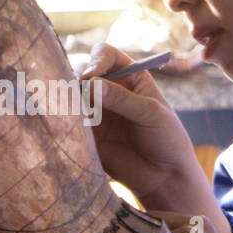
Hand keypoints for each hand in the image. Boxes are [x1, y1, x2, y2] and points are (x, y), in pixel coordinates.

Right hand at [79, 43, 231, 232]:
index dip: (96, 60)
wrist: (164, 178)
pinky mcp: (86, 133)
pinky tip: (70, 126)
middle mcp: (109, 90)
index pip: (105, 55)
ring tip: (73, 112)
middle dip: (77, 80)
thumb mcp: (151, 114)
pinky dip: (65, 120)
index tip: (92, 75)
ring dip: (68, 99)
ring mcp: (95, 111)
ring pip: (71, 95)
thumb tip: (90, 84)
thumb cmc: (167, 140)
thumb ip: (122, 99)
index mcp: (130, 77)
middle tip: (78, 95)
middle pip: (82, 72)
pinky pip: (69, 121)